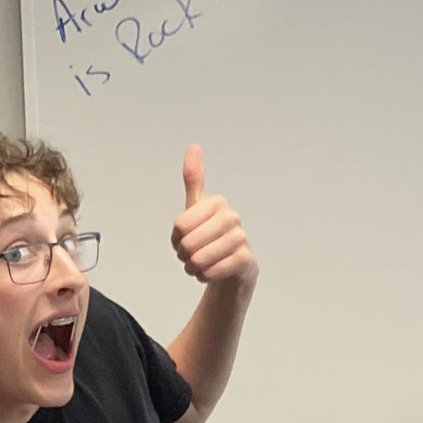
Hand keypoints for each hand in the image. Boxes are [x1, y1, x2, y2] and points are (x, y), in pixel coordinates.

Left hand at [170, 145, 256, 286]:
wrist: (232, 268)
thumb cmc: (211, 236)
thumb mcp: (197, 208)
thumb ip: (194, 179)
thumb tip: (194, 146)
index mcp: (217, 202)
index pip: (180, 225)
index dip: (176, 238)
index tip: (183, 239)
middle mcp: (232, 217)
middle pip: (188, 243)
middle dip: (184, 254)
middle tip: (190, 255)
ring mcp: (241, 238)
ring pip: (200, 258)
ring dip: (193, 267)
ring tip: (199, 265)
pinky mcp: (245, 260)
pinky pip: (212, 271)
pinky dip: (205, 276)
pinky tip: (210, 273)